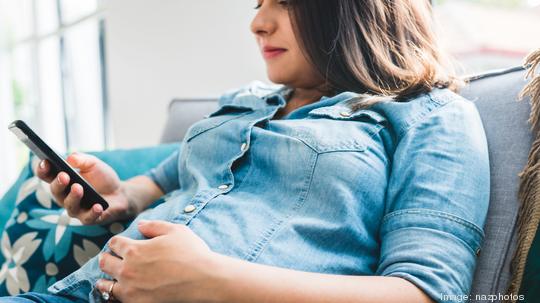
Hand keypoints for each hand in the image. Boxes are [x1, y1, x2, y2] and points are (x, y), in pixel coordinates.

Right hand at [34, 152, 137, 224]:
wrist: (120, 193)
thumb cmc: (102, 178)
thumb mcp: (93, 164)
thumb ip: (82, 160)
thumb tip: (70, 158)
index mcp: (62, 181)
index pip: (47, 176)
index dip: (43, 169)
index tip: (45, 162)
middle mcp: (65, 197)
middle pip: (56, 192)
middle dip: (58, 183)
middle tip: (64, 176)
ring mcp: (76, 209)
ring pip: (70, 206)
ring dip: (74, 197)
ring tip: (79, 187)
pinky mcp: (89, 219)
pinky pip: (88, 218)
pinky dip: (92, 212)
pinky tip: (97, 206)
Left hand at [96, 220, 225, 302]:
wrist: (203, 280)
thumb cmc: (191, 253)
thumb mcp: (175, 231)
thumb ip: (154, 225)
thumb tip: (141, 225)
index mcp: (134, 249)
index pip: (114, 243)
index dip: (117, 242)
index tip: (120, 244)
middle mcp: (127, 269)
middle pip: (105, 263)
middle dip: (107, 259)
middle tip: (109, 259)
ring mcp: (130, 289)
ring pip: (105, 285)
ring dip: (105, 280)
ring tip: (106, 280)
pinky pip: (116, 300)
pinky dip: (116, 296)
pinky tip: (121, 293)